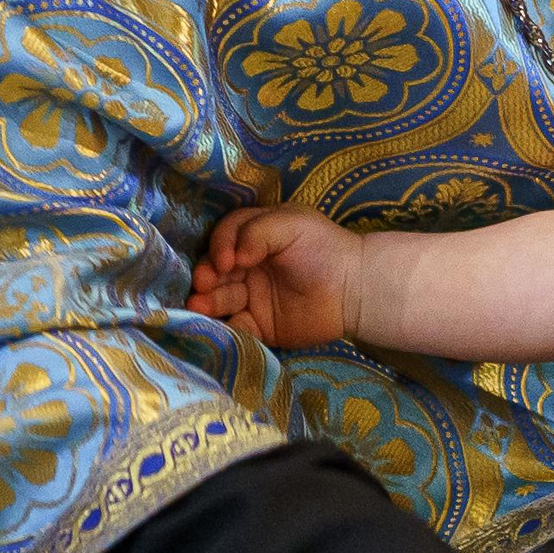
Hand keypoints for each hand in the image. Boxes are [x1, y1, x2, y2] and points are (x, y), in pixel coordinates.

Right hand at [187, 203, 360, 349]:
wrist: (354, 289)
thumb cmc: (323, 248)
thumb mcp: (291, 224)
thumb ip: (256, 232)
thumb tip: (231, 259)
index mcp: (254, 239)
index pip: (224, 239)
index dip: (219, 247)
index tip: (225, 262)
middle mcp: (248, 268)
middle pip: (215, 271)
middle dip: (206, 277)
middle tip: (204, 285)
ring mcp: (251, 298)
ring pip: (220, 300)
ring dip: (207, 302)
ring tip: (199, 305)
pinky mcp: (259, 326)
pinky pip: (235, 328)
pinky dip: (224, 328)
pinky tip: (219, 326)